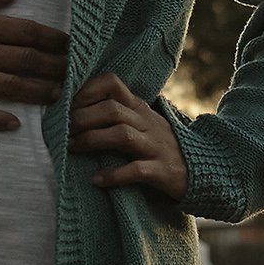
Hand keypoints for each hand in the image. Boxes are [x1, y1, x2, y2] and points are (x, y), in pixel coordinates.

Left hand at [70, 73, 188, 198]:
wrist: (201, 171)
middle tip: (62, 131)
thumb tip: (73, 112)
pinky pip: (136, 170)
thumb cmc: (159, 147)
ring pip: (121, 135)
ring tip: (71, 149)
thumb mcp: (142, 124)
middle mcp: (147, 122)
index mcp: (139, 108)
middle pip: (111, 110)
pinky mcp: (161, 170)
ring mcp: (155, 146)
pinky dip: (114, 175)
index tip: (65, 104)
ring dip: (91, 140)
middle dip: (82, 118)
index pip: (113, 84)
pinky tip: (96, 180)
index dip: (87, 90)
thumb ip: (116, 115)